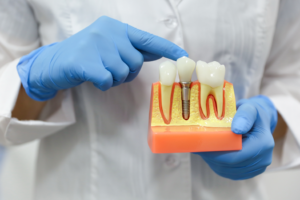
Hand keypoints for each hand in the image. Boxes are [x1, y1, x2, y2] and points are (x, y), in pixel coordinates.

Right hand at [17, 16, 187, 100]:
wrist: (55, 63)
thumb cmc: (88, 56)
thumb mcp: (111, 47)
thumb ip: (132, 49)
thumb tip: (159, 53)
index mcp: (117, 28)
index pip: (147, 39)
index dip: (167, 48)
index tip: (183, 56)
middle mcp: (108, 32)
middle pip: (136, 62)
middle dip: (127, 73)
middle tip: (111, 71)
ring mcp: (95, 44)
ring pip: (123, 73)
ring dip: (114, 79)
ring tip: (100, 72)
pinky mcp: (84, 61)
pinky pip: (108, 80)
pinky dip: (103, 85)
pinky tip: (92, 78)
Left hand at [194, 95, 276, 179]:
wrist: (259, 121)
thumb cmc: (253, 113)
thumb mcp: (250, 108)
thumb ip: (244, 116)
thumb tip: (237, 129)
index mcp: (263, 144)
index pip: (236, 156)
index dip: (217, 153)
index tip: (202, 144)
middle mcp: (262, 159)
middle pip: (230, 165)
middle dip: (211, 156)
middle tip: (197, 146)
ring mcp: (256, 168)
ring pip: (227, 170)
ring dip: (212, 161)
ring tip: (202, 148)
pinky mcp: (248, 171)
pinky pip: (228, 172)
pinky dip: (217, 164)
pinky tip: (210, 153)